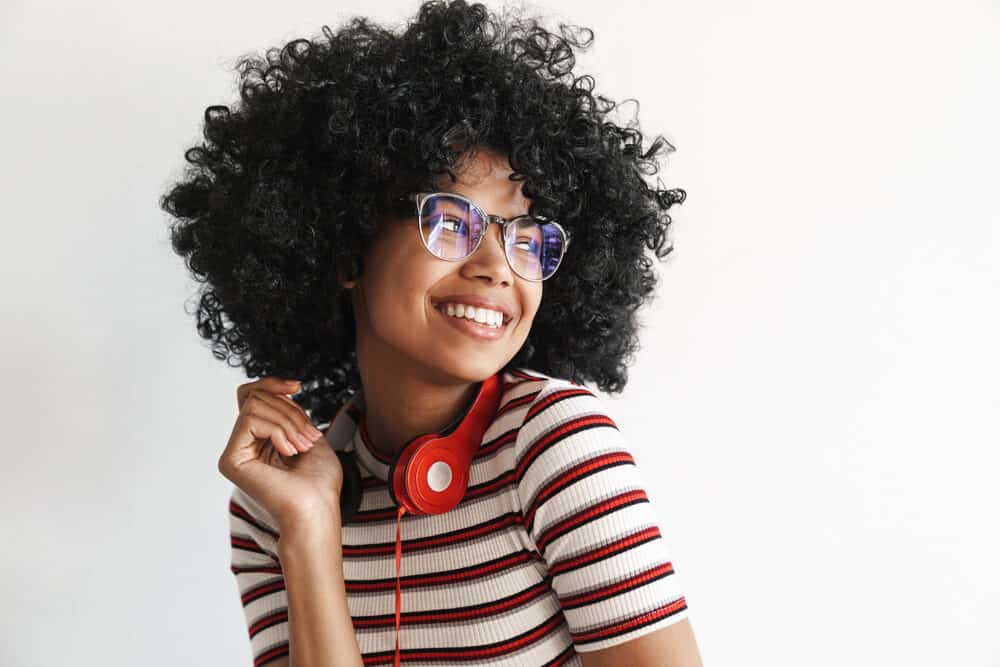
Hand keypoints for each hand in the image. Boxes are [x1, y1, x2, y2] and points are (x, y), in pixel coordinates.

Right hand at [217, 377, 343, 532]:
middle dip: (289, 409)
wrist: (318, 508)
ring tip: (301, 446)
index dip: (272, 384)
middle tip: (307, 437)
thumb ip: (288, 411)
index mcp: (259, 439)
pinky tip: (288, 452)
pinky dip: (278, 431)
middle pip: (255, 397)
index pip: (252, 396)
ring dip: (288, 421)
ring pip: (254, 405)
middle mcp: (243, 445)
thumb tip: (280, 390)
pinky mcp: (230, 460)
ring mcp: (235, 453)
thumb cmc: (319, 480)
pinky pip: (250, 421)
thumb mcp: (307, 433)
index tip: (298, 386)